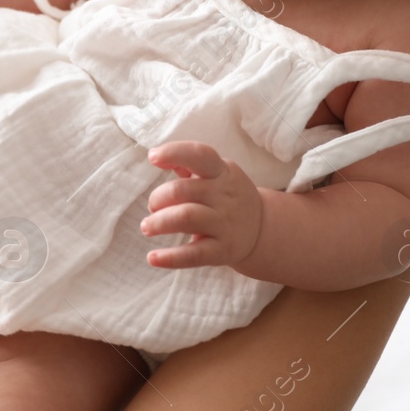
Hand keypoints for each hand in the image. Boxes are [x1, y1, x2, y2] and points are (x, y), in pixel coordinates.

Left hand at [141, 141, 263, 268]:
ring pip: (186, 218)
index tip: (153, 157)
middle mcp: (224, 196)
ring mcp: (225, 224)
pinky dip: (170, 258)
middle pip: (183, 190)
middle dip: (158, 198)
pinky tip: (152, 258)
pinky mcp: (222, 250)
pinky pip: (193, 255)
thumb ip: (189, 164)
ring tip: (147, 226)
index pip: (200, 155)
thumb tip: (158, 156)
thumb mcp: (217, 174)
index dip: (174, 152)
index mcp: (221, 172)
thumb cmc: (227, 196)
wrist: (262, 228)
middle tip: (153, 208)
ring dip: (158, 222)